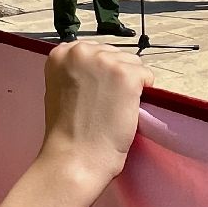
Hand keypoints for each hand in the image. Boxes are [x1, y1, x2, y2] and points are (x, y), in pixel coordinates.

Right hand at [38, 41, 153, 188]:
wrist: (75, 156)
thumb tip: (102, 68)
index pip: (95, 50)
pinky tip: (126, 109)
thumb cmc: (67, 130)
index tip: (93, 92)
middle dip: (115, 76)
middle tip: (104, 104)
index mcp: (61, 53)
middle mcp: (82, 50)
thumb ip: (77, 71)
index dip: (100, 73)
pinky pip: (147, 75)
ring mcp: (105, 60)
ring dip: (130, 84)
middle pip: (115, 54)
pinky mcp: (127, 74)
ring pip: (133, 63)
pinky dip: (143, 93)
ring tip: (114, 108)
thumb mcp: (60, 87)